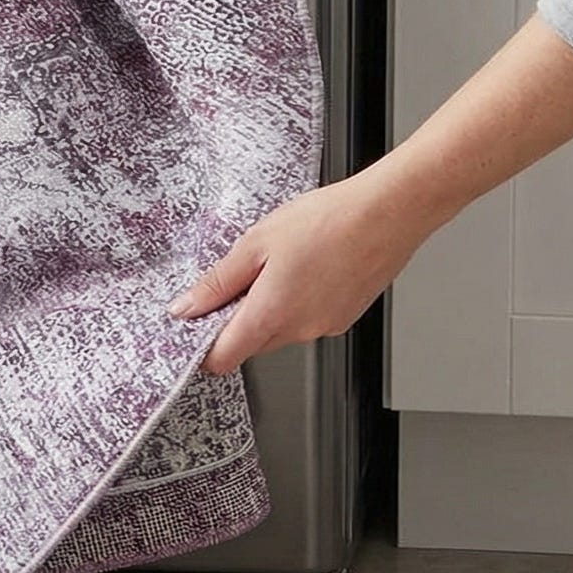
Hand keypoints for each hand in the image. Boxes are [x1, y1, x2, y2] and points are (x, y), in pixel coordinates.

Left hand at [169, 174, 439, 374]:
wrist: (387, 214)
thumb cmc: (326, 222)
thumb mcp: (255, 244)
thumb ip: (218, 283)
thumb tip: (186, 308)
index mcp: (272, 315)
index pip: (224, 358)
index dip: (203, 346)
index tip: (193, 323)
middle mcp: (300, 330)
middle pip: (251, 343)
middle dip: (235, 319)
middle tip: (236, 276)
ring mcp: (326, 326)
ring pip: (280, 331)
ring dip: (266, 308)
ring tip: (276, 262)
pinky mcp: (345, 317)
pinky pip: (306, 320)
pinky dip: (295, 302)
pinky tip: (303, 267)